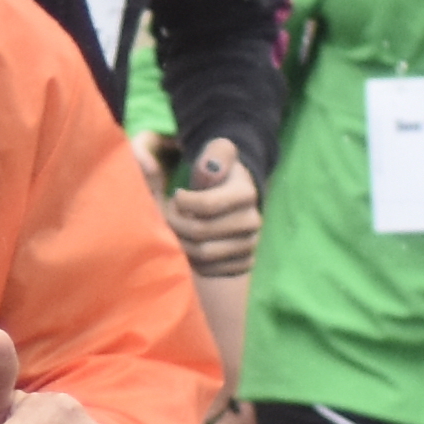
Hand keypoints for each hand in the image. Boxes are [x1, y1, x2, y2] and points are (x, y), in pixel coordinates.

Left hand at [163, 139, 260, 276]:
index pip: (206, 206)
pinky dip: (192, 261)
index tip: (177, 195)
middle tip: (170, 214)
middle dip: (176, 223)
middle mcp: (253, 221)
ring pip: (202, 254)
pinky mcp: (243, 264)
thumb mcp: (217, 152)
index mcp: (246, 194)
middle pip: (200, 232)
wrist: (233, 196)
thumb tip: (209, 167)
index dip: (182, 203)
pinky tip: (189, 244)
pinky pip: (210, 270)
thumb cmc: (217, 173)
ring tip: (178, 228)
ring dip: (181, 242)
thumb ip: (214, 153)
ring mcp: (250, 245)